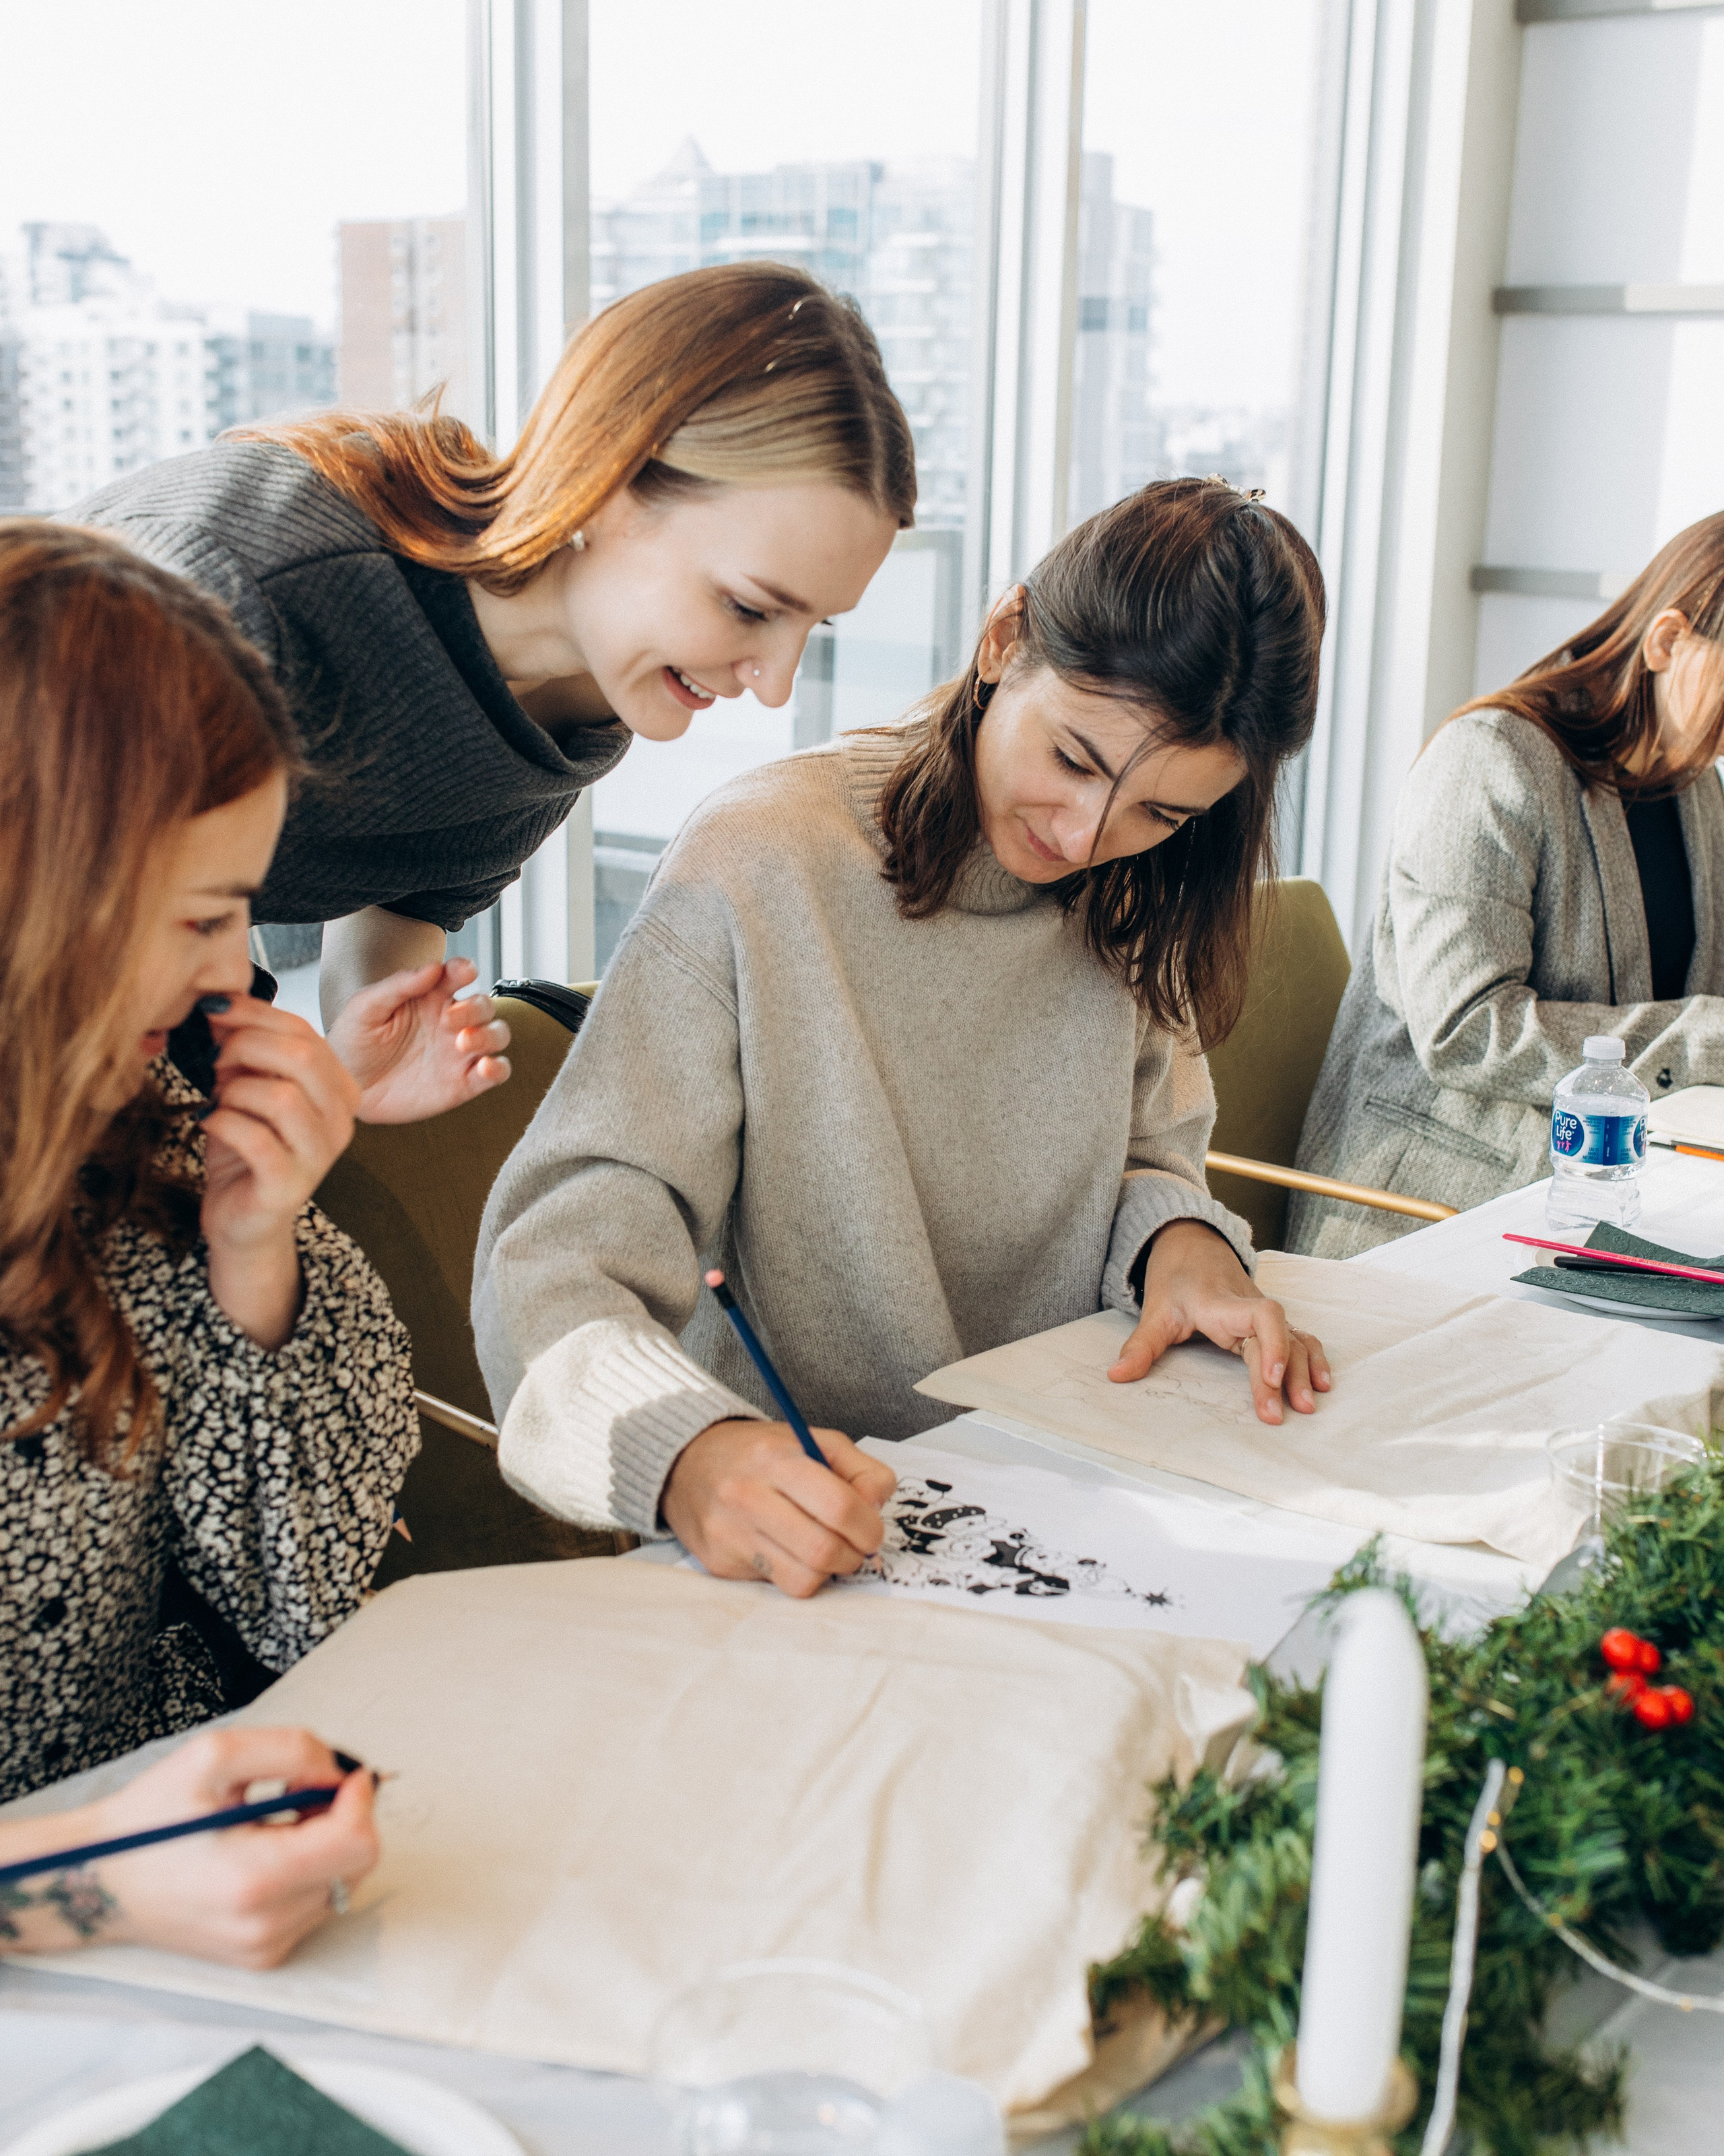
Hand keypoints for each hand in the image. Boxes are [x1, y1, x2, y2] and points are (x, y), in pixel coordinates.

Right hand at [0, 1727, 378, 1968]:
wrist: (99, 1878)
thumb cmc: (149, 1818)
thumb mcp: (215, 1755)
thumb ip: (292, 1751)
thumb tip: (342, 1772)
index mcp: (253, 1879)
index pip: (356, 1844)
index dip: (359, 1799)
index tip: (343, 1773)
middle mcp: (264, 1925)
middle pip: (357, 1864)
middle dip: (342, 1817)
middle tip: (297, 1792)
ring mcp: (263, 1947)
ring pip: (341, 1883)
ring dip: (324, 1844)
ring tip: (271, 1823)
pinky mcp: (261, 1956)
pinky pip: (316, 1905)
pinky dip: (308, 1872)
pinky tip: (265, 1853)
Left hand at [201, 997, 361, 1345]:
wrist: (242, 1218)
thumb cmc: (246, 1149)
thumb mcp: (249, 1088)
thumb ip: (247, 1049)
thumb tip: (219, 1003)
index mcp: (339, 1088)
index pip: (305, 1032)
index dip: (255, 1013)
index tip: (215, 1008)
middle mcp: (341, 1120)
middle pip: (301, 1057)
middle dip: (246, 1046)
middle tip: (214, 1058)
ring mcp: (320, 1155)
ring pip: (281, 1097)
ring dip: (235, 1089)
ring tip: (217, 1098)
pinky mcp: (290, 1184)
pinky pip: (255, 1138)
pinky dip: (222, 1122)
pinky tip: (208, 1121)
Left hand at [326, 957, 510, 1123]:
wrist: (346, 1089)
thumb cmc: (353, 1043)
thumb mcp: (365, 1008)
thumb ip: (398, 985)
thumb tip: (433, 967)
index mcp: (429, 997)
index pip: (458, 975)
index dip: (465, 969)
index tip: (462, 972)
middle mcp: (450, 1022)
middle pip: (484, 1005)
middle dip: (475, 1008)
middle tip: (449, 1019)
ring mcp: (459, 1053)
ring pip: (497, 1035)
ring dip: (490, 1035)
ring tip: (464, 1043)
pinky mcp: (463, 1083)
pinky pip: (497, 1073)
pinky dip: (498, 1069)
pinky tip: (484, 1069)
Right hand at [662, 1419, 897, 1598]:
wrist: (688, 1463)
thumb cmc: (762, 1454)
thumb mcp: (815, 1441)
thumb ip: (860, 1469)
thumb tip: (876, 1508)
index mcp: (776, 1459)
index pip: (839, 1506)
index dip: (868, 1527)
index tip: (872, 1530)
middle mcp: (747, 1496)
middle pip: (823, 1550)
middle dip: (853, 1556)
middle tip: (855, 1547)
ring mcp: (729, 1533)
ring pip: (802, 1579)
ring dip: (828, 1572)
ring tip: (826, 1550)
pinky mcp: (719, 1563)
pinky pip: (776, 1585)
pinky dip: (796, 1574)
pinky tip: (790, 1551)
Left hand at [1107, 1219, 1331, 1423]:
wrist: (1192, 1244)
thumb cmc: (1176, 1277)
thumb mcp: (1155, 1311)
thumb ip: (1140, 1345)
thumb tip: (1116, 1376)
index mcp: (1224, 1303)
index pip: (1262, 1316)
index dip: (1271, 1345)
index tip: (1270, 1377)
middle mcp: (1251, 1307)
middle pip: (1281, 1336)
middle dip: (1286, 1375)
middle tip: (1282, 1414)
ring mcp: (1264, 1314)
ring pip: (1295, 1338)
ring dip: (1305, 1371)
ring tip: (1308, 1406)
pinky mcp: (1270, 1322)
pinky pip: (1299, 1337)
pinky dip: (1313, 1358)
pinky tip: (1322, 1383)